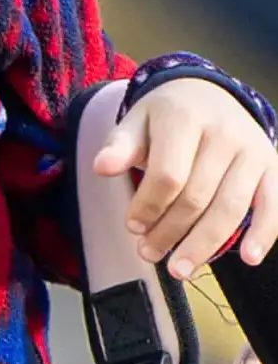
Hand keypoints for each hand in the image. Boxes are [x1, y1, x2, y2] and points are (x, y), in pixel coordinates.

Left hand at [93, 79, 277, 279]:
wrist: (208, 93)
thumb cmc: (167, 116)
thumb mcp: (136, 122)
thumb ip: (120, 146)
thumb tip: (102, 167)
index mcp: (185, 118)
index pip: (167, 175)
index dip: (148, 208)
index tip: (132, 226)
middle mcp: (224, 132)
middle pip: (196, 197)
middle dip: (169, 232)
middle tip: (147, 252)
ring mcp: (252, 149)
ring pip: (230, 208)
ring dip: (203, 244)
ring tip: (179, 269)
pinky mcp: (271, 165)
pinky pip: (272, 204)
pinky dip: (263, 233)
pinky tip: (248, 258)